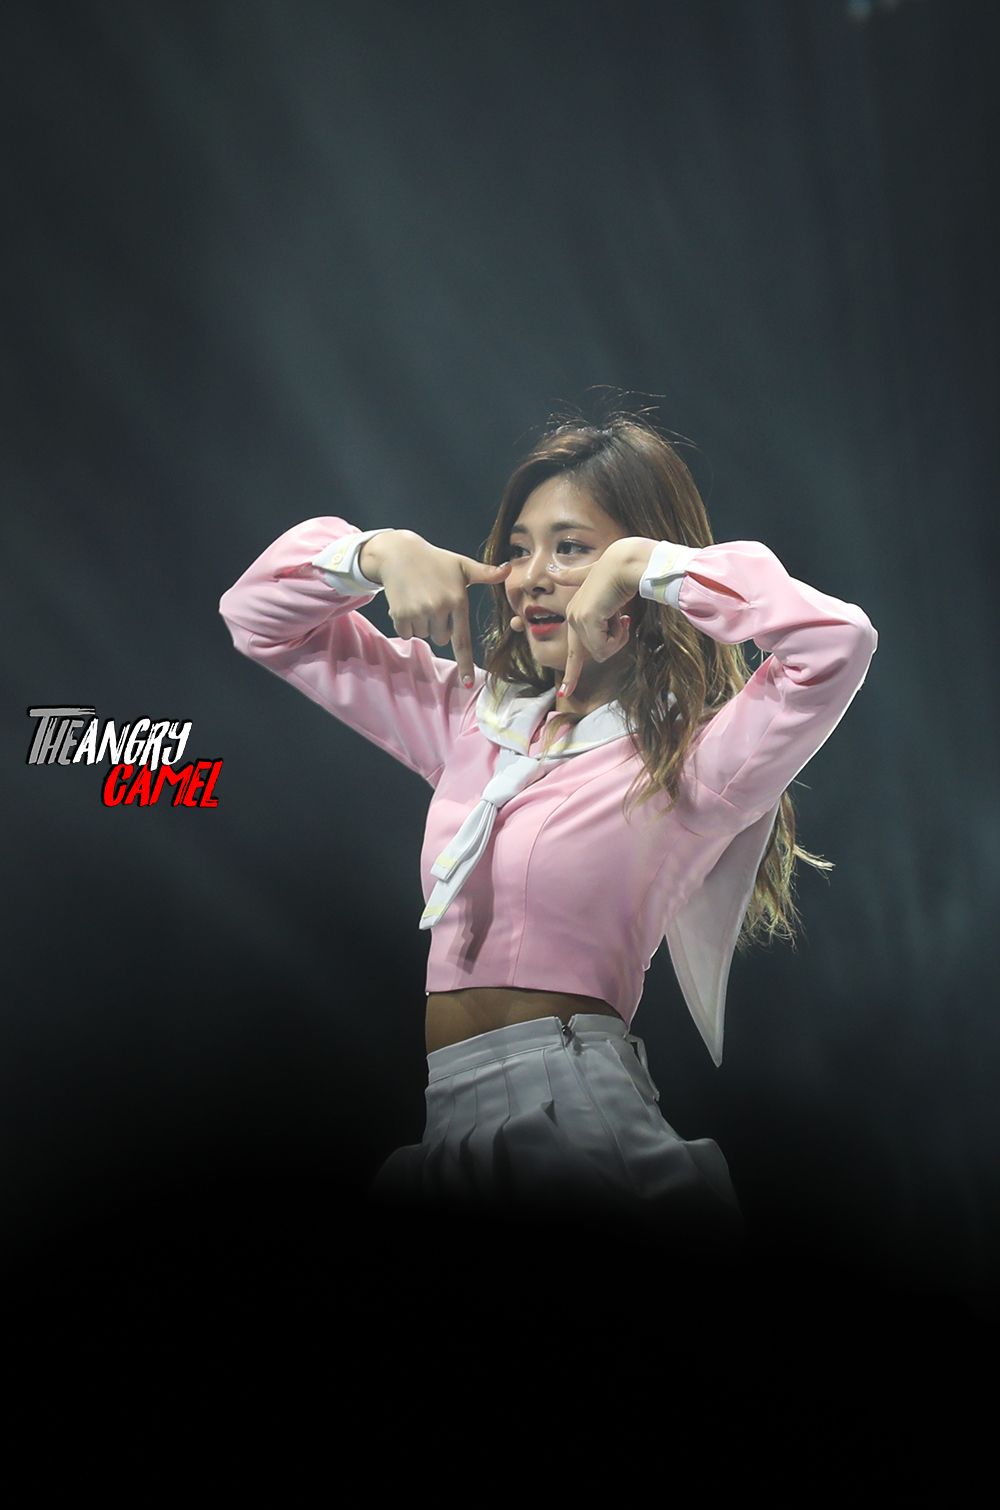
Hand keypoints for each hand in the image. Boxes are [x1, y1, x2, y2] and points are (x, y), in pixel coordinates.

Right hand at [360, 530, 509, 686]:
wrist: (399, 553)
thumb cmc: (436, 560)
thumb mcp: (462, 565)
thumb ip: (486, 573)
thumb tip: (509, 569)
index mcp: (457, 601)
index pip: (462, 640)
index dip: (464, 663)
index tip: (468, 682)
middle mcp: (438, 609)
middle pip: (442, 637)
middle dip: (439, 625)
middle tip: (434, 600)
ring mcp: (418, 613)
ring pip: (424, 635)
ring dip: (422, 623)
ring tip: (420, 599)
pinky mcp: (400, 615)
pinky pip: (407, 633)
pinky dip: (407, 623)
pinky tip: (408, 603)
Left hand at [547, 537, 655, 698]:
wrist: (625, 561)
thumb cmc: (617, 569)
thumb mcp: (594, 579)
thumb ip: (573, 577)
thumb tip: (552, 570)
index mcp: (575, 611)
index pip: (573, 650)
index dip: (571, 673)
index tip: (564, 694)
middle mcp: (572, 616)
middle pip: (593, 653)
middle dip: (614, 642)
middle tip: (623, 619)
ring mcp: (577, 619)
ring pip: (601, 652)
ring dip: (618, 638)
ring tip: (621, 614)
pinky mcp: (586, 621)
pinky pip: (604, 647)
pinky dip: (617, 637)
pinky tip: (620, 615)